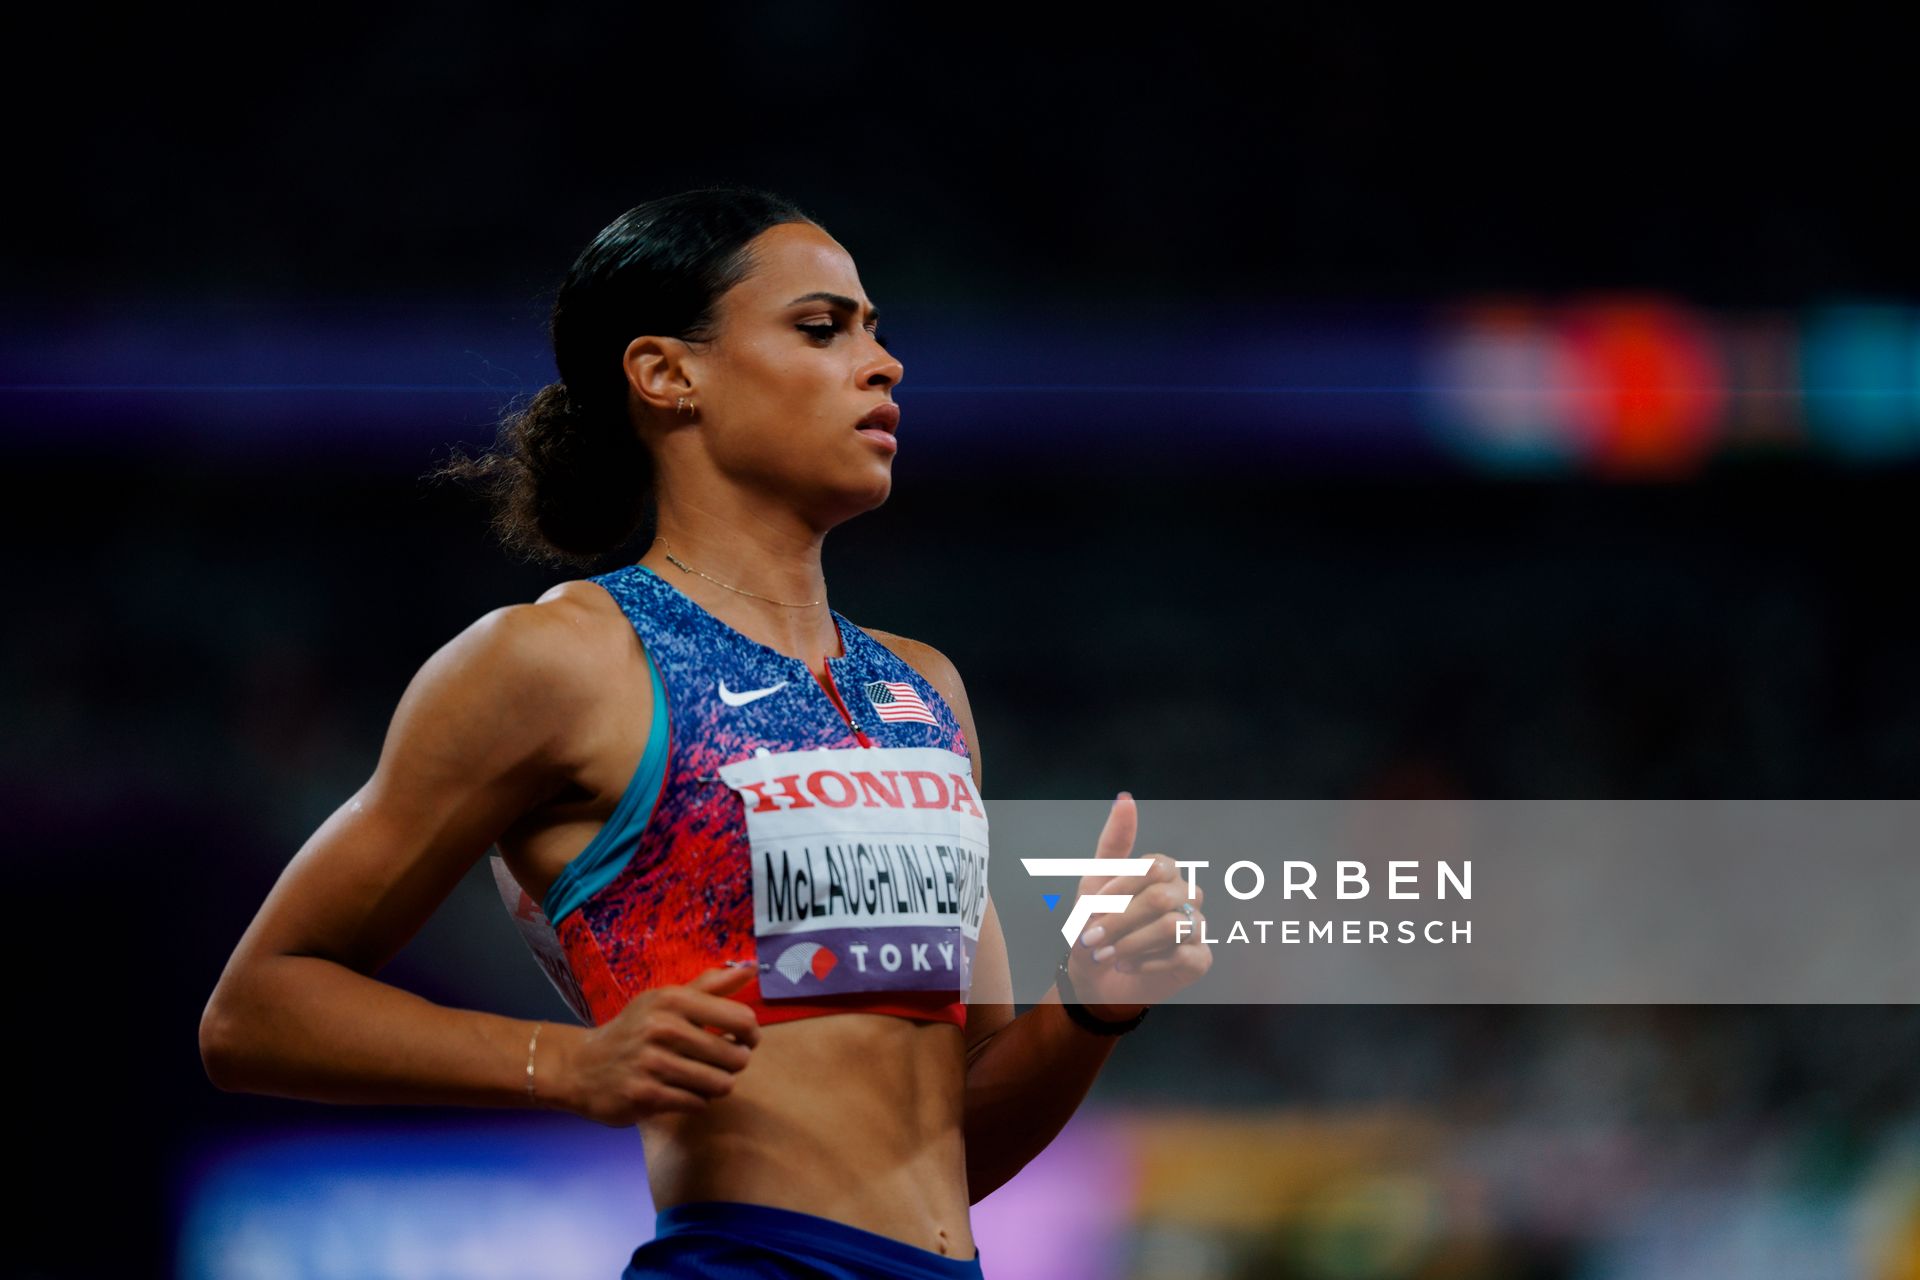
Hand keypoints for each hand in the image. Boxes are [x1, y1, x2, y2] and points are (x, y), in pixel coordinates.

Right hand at [556, 964, 761, 1126]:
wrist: (582, 1066)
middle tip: (718, 1062)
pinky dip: (695, 1101)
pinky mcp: (646, 1094)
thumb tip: (753, 968)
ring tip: (700, 1077)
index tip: (743, 1039)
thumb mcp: (666, 999)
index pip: (742, 1019)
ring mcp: (653, 1063)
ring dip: (715, 1085)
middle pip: (735, 1057)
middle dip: (734, 1064)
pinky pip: (697, 1104)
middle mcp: (663, 1028)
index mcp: (673, 999)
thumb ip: (711, 986)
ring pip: (719, 1084)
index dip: (751, 1034)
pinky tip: (680, 1090)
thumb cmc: (635, 1030)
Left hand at [1064, 793, 1211, 1014]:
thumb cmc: (1096, 925)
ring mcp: (1196, 927)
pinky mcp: (1199, 959)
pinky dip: (1147, 963)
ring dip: (1131, 943)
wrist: (1094, 976)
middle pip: (1162, 899)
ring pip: (1174, 927)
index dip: (1120, 888)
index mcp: (1165, 871)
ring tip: (1106, 954)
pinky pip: (1184, 956)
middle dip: (1120, 920)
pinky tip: (1126, 966)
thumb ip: (1114, 841)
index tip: (1092, 906)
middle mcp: (1187, 895)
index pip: (1153, 868)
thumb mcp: (1095, 882)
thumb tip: (1125, 798)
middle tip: (1090, 939)